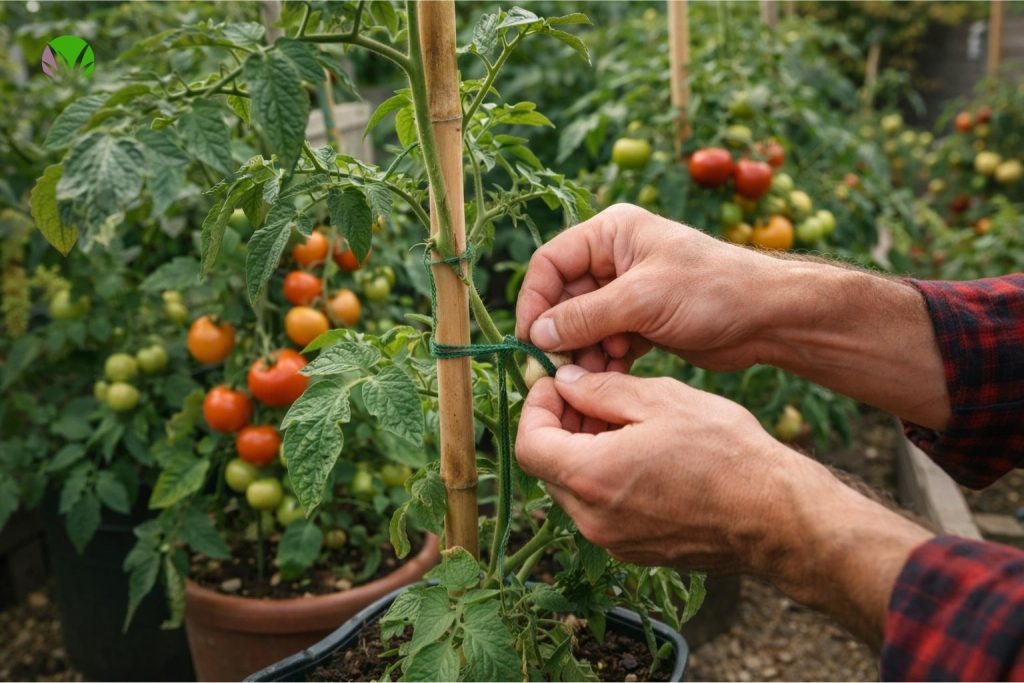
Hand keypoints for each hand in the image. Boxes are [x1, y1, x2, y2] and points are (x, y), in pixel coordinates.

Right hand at [515, 203, 782, 373]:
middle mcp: (615, 258)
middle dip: (563, 332)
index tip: (529, 339)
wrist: (769, 318)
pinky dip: (606, 357)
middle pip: (564, 297)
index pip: (551, 263)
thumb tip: (536, 335)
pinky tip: (619, 368)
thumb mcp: (642, 299)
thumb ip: (585, 316)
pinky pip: (606, 340)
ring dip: (585, 350)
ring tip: (601, 368)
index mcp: (611, 233)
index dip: (535, 300)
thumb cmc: (712, 291)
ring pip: (583, 324)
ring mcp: (628, 291)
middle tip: (562, 367)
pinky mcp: (641, 320)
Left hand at [515, 365, 932, 646]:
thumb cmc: (726, 453)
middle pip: (548, 467)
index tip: (557, 385)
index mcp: (591, 476)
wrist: (776, 517)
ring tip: (623, 421)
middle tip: (590, 396)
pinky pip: (601, 509)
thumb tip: (565, 382)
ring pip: (574, 488)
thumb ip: (602, 390)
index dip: (536, 408)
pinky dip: (606, 478)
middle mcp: (592, 518)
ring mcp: (613, 541)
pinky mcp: (635, 551)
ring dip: (584, 452)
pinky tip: (641, 454)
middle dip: (561, 427)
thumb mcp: (662, 401)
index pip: (529, 443)